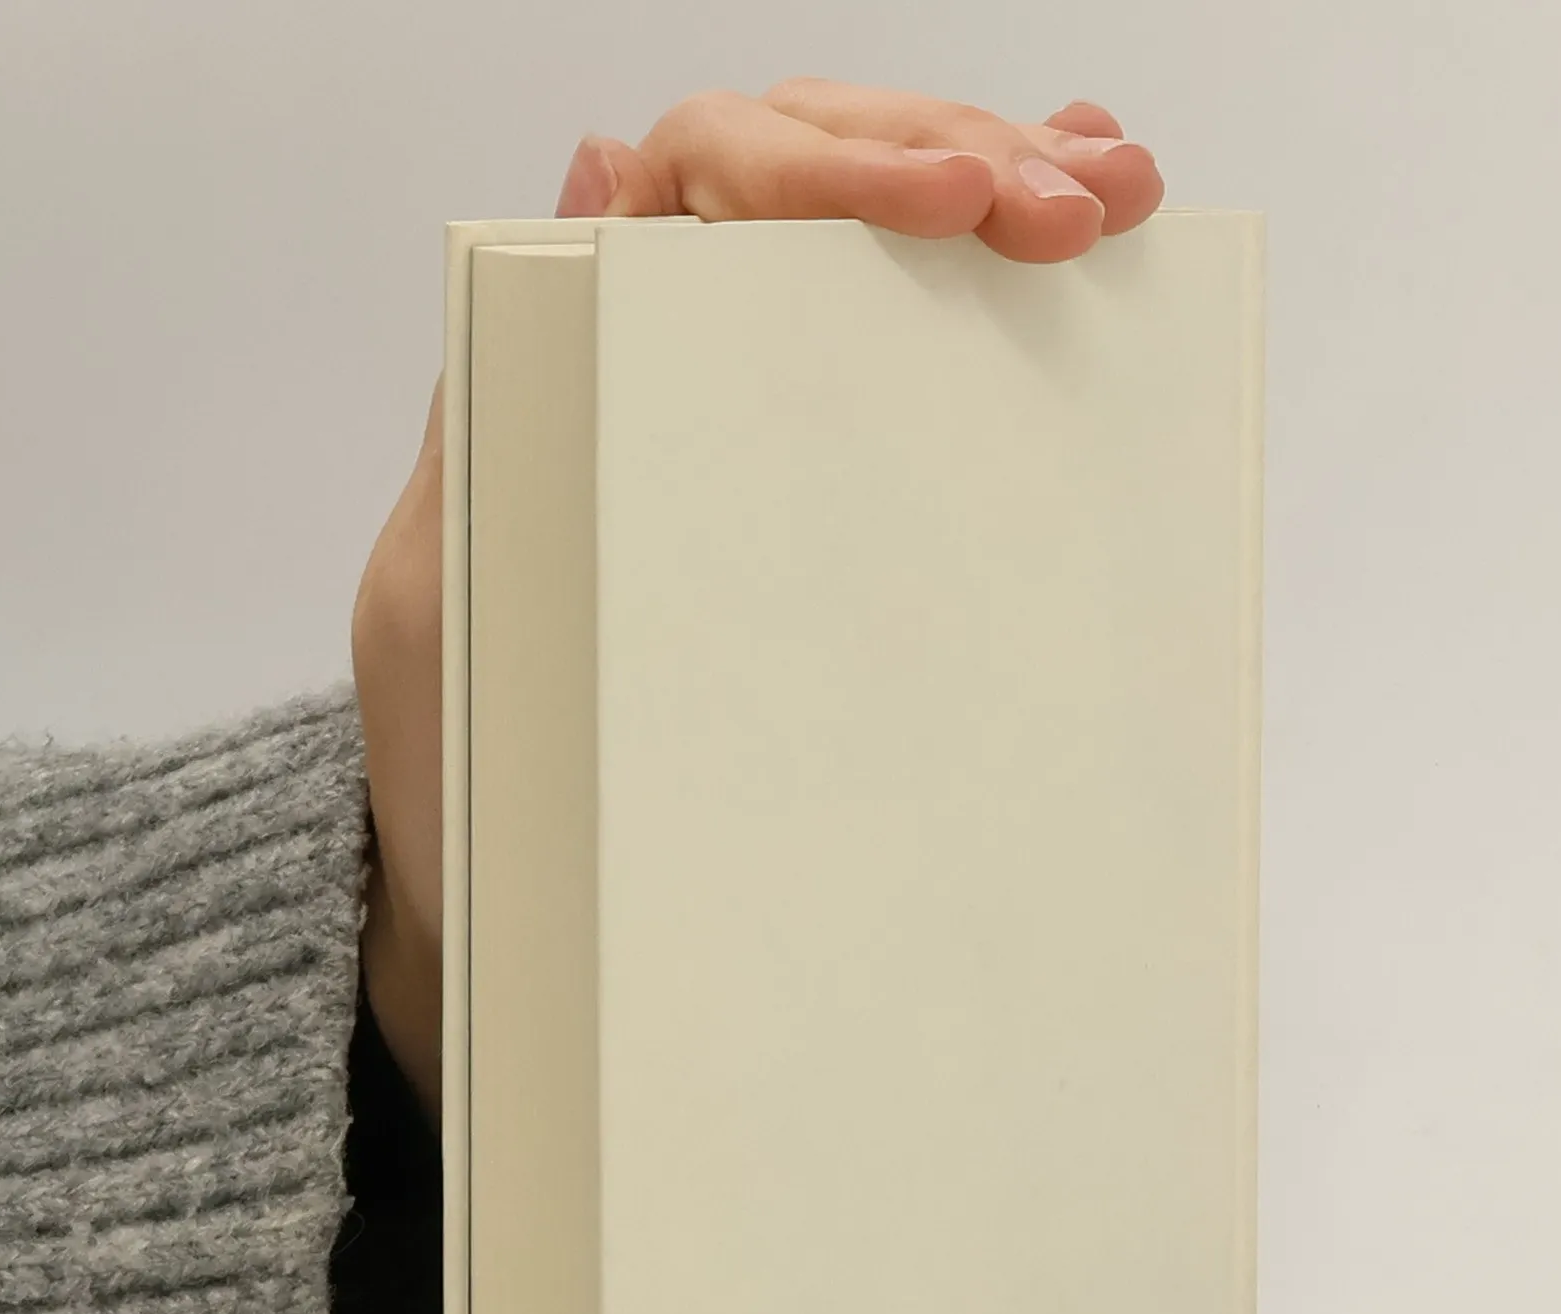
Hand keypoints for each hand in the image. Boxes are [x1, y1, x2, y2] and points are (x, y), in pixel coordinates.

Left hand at [351, 81, 1165, 1122]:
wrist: (496, 912)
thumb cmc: (461, 763)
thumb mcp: (445, 587)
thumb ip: (497, 402)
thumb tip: (599, 174)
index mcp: (568, 352)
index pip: (707, 173)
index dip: (832, 160)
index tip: (955, 203)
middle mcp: (663, 353)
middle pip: (819, 172)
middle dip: (959, 155)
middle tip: (1085, 201)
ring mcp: (744, 414)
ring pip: (877, 243)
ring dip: (1003, 187)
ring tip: (1114, 191)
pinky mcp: (805, 499)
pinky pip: (900, 361)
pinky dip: (993, 291)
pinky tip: (1082, 256)